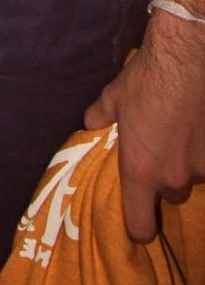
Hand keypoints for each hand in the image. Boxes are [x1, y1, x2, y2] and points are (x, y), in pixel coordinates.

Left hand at [83, 7, 204, 239]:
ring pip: (191, 177)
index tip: (136, 215)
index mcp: (140, 172)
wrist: (187, 58)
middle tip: (156, 149)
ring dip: (184, 162)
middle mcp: (173, 177)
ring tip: (176, 131)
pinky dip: (201, 149)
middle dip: (163, 178)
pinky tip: (194, 126)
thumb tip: (91, 125)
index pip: (141, 226)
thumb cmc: (146, 80)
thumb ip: (99, 119)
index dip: (137, 226)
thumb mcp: (113, 98)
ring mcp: (201, 168)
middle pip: (169, 195)